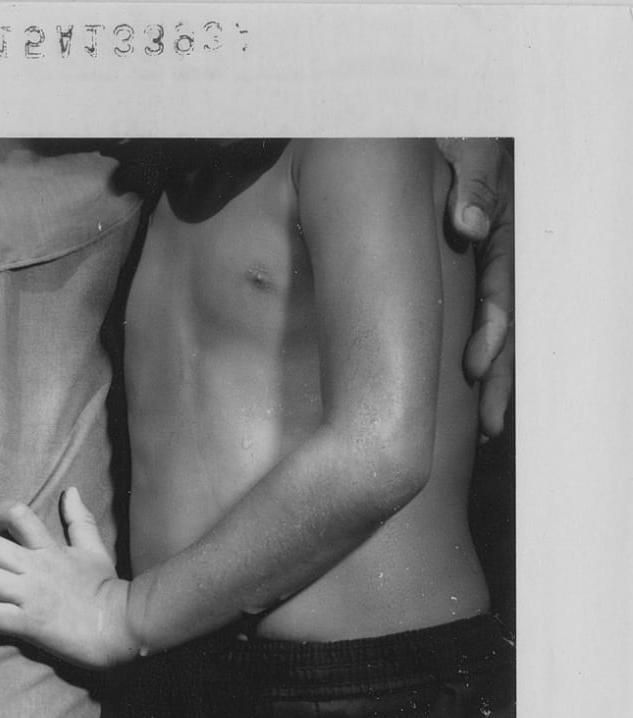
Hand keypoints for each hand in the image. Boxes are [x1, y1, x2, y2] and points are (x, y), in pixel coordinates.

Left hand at [0, 489, 138, 670]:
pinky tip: (1, 618)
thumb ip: (80, 520)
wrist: (119, 626)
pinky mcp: (28, 624)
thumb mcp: (94, 550)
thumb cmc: (104, 589)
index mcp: (49, 548)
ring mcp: (30, 596)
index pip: (16, 514)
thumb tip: (71, 491)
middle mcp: (35, 569)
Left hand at [436, 138, 513, 436]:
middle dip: (499, 372)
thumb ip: (471, 176)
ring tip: (488, 425)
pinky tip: (463, 397)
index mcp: (495, 220)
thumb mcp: (463, 139)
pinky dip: (464, 354)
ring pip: (485, 324)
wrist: (390, 117)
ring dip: (490, 375)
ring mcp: (467, 260)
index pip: (503, 282)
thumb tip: (467, 226)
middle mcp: (486, 246)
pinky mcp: (440, 271)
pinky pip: (457, 317)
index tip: (476, 366)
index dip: (492, 327)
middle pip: (501, 316)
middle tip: (490, 422)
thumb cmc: (435, 123)